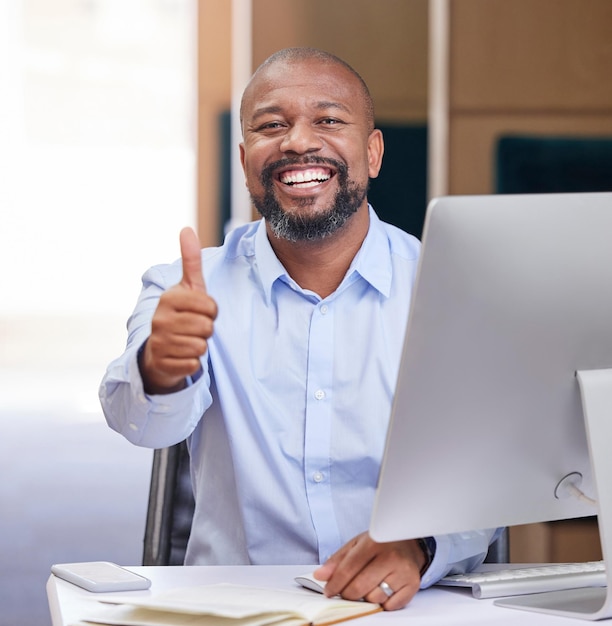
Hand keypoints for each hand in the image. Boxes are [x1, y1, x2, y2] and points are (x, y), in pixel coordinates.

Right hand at [139, 227, 217, 393]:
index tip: (200, 311)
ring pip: (201, 347)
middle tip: (194, 328)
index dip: (211, 311)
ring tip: (187, 340)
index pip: (210, 306)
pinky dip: (193, 363)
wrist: (159, 350)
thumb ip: (190, 261)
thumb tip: (186, 229)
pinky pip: (194, 365)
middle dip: (206, 329)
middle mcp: (160, 319)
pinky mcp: (163, 364)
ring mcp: (159, 342)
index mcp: (169, 298)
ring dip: (200, 346)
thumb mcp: (188, 288)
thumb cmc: (180, 314)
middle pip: (207, 328)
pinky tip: (182, 356)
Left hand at [313, 532, 425, 610]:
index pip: (348, 569)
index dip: (335, 583)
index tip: (328, 591)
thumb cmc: (380, 545)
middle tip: (344, 592)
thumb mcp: (357, 544)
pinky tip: (381, 590)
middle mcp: (390, 556)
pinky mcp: (412, 585)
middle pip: (360, 587)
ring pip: (374, 598)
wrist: (409, 544)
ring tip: (367, 586)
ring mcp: (403, 571)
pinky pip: (390, 606)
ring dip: (365, 597)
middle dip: (347, 594)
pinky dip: (382, 603)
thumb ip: (337, 560)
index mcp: (374, 542)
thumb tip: (320, 576)